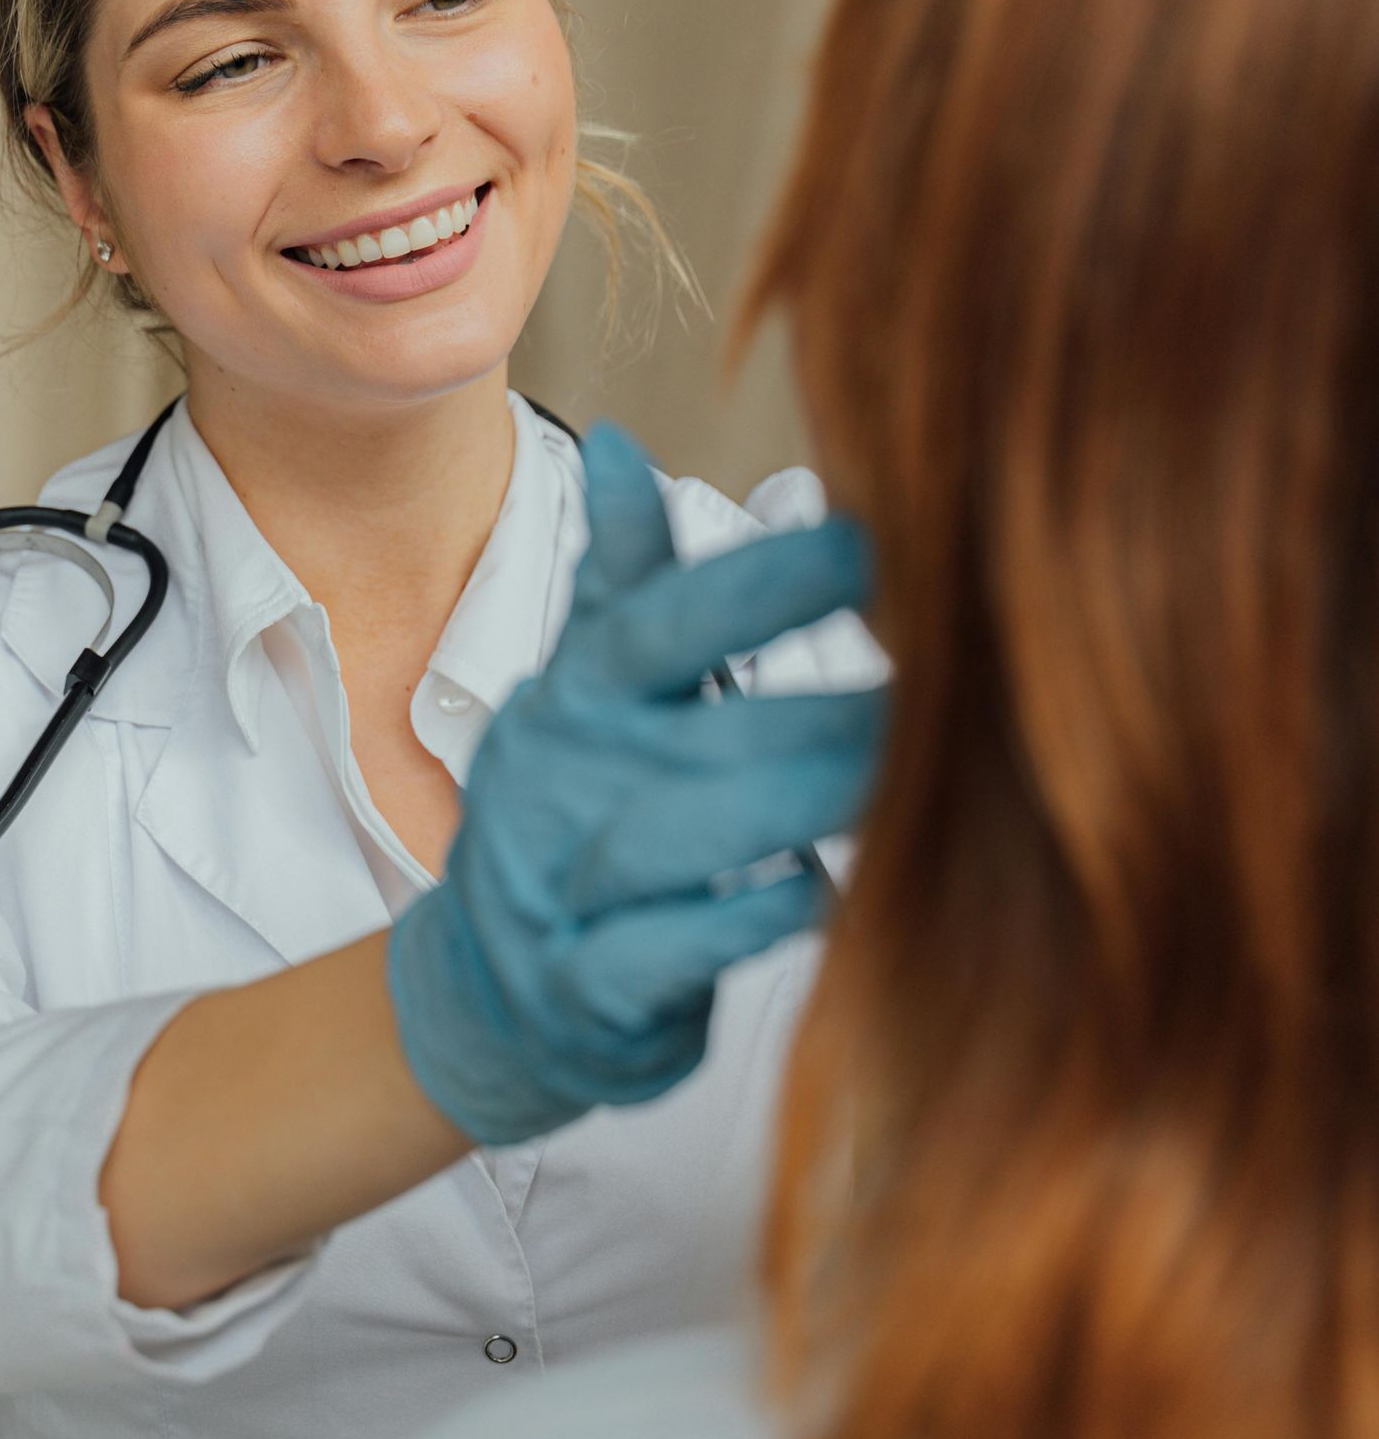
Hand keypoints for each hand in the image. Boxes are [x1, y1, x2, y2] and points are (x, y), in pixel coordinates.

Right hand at [385, 423, 883, 1145]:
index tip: (871, 543)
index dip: (759, 582)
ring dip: (795, 806)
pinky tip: (826, 893)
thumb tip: (620, 443)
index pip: (657, 624)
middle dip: (824, 712)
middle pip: (694, 732)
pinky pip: (665, 953)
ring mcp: (560, 891)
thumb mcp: (582, 693)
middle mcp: (560, 786)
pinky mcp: (585, 991)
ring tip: (902, 784)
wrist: (492, 994)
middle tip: (947, 690)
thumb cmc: (574, 821)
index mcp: (573, 702)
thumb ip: (619, 579)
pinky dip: (744, 922)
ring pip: (676, 840)